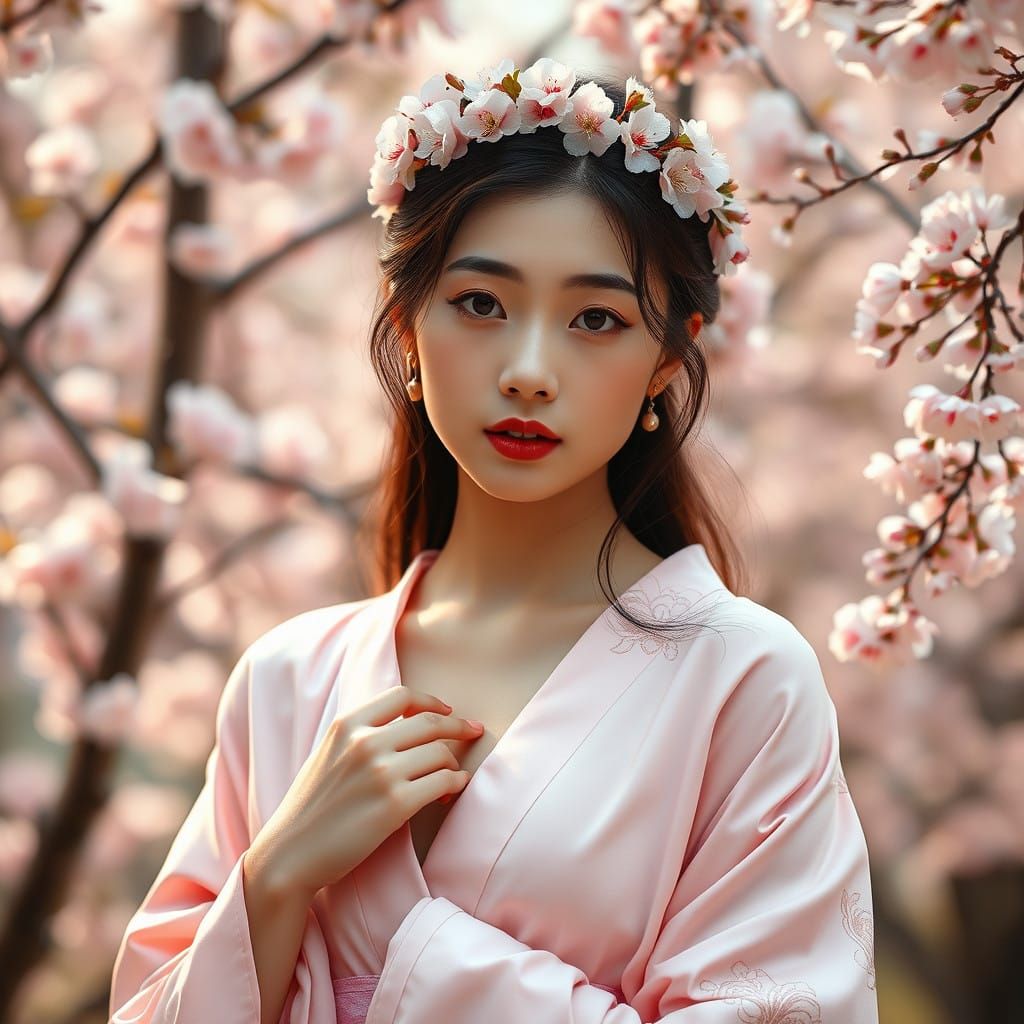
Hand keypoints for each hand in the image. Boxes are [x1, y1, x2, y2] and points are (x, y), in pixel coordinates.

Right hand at [247, 686, 483, 899]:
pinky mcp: (395, 805)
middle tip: (474, 732)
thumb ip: (359, 735)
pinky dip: (455, 784)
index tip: (448, 711)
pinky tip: (452, 790)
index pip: (403, 696)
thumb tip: (404, 725)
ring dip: (453, 764)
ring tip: (451, 777)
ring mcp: (382, 773)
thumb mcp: (327, 755)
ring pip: (441, 753)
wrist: (288, 855)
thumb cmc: (310, 809)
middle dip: (458, 727)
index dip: (432, 701)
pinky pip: (443, 782)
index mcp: (347, 725)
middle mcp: (365, 742)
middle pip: (430, 723)